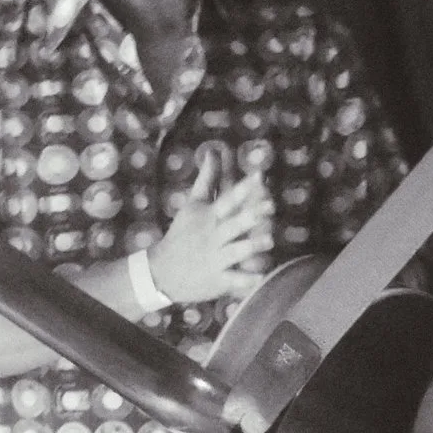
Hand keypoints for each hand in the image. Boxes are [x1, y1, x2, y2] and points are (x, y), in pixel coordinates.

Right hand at [147, 150, 274, 303]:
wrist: (161, 272)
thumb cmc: (182, 234)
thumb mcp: (192, 205)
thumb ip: (206, 179)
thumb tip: (212, 151)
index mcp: (208, 217)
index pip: (228, 199)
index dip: (244, 187)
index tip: (260, 175)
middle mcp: (212, 236)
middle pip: (234, 223)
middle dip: (251, 215)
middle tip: (270, 206)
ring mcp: (215, 259)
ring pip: (236, 251)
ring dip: (252, 245)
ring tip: (270, 240)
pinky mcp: (217, 280)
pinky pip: (234, 280)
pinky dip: (246, 280)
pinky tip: (261, 277)